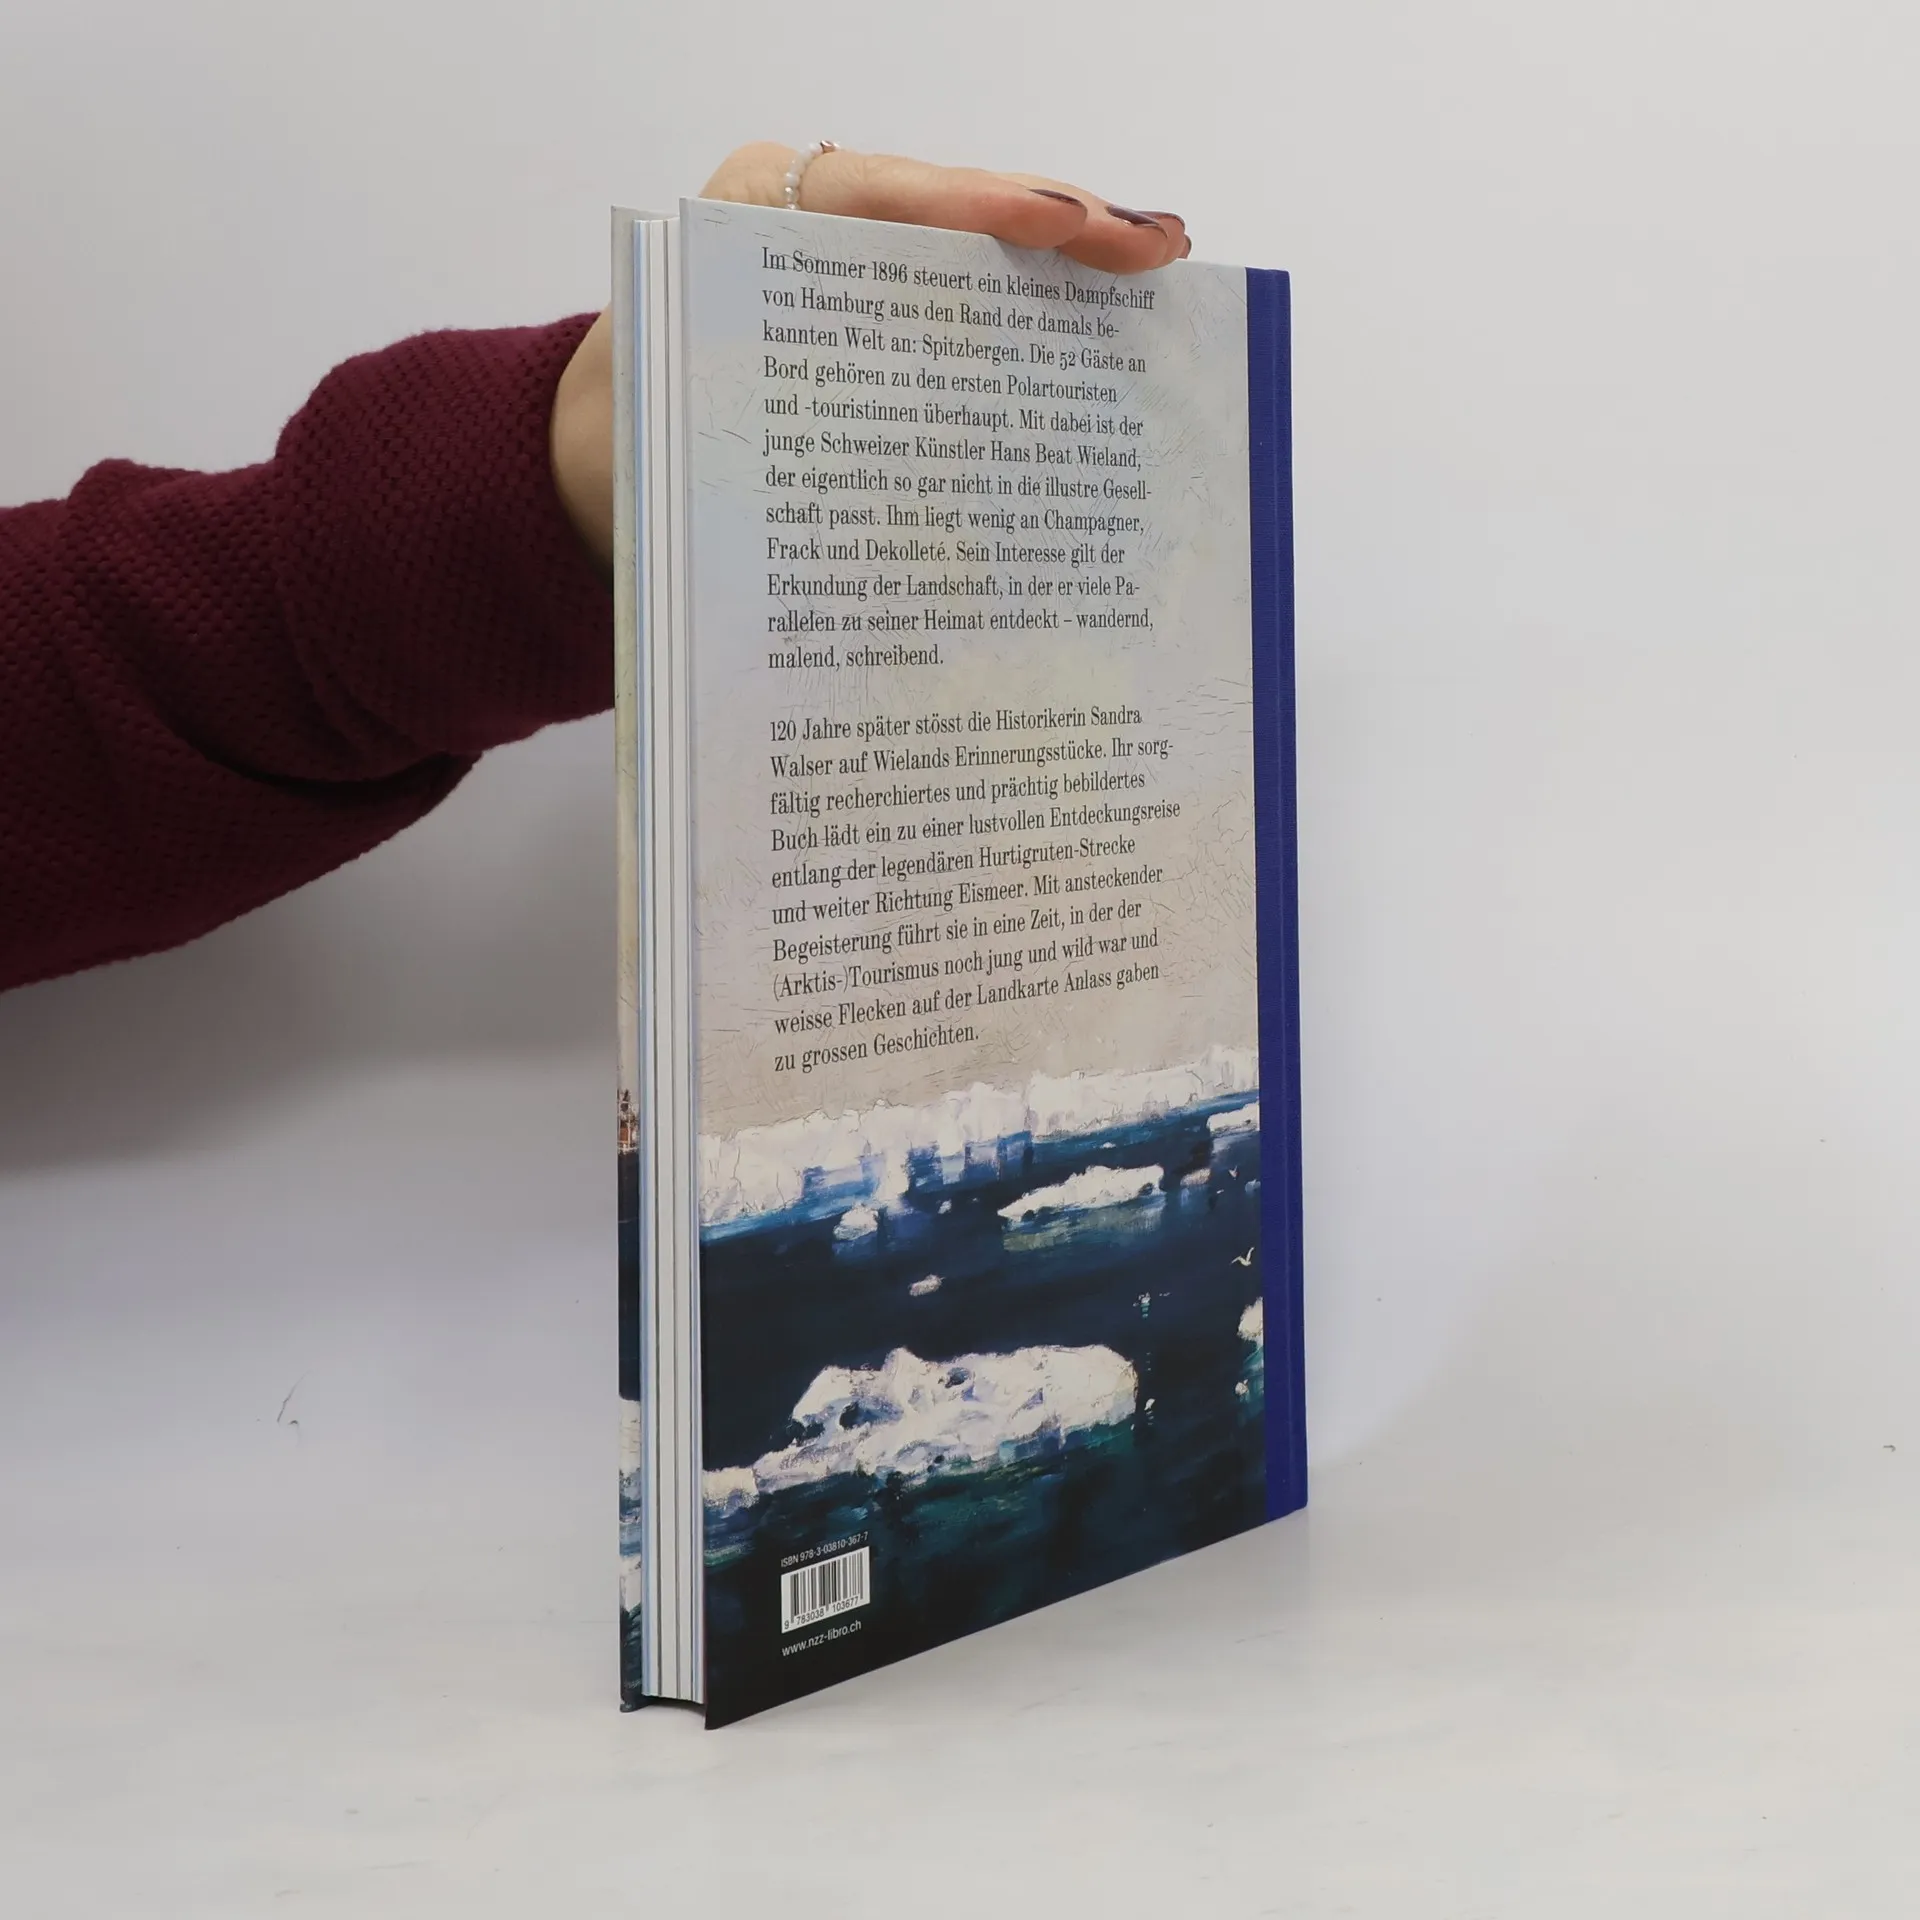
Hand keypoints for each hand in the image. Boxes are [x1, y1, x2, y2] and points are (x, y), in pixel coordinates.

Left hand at [551, 145, 1188, 566]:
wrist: (588, 460)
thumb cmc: (632, 453)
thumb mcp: (680, 446)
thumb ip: (763, 445)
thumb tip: (877, 515)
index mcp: (741, 228)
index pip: (868, 196)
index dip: (968, 208)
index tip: (1055, 225)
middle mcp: (800, 220)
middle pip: (943, 207)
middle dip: (1054, 222)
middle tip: (1154, 247)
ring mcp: (843, 256)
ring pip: (965, 244)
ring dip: (1062, 257)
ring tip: (1157, 258)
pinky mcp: (870, 304)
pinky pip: (957, 291)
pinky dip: (1028, 304)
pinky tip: (1101, 314)